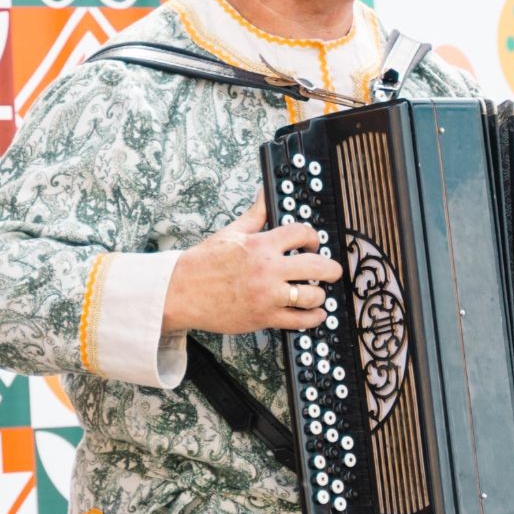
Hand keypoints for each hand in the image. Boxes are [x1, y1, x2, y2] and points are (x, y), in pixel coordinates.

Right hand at [164, 204, 343, 334]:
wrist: (181, 292)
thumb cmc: (204, 263)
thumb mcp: (231, 232)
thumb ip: (255, 214)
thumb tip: (263, 193)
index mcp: (261, 245)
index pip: (302, 233)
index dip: (313, 238)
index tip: (312, 244)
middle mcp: (268, 270)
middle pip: (318, 266)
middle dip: (331, 269)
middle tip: (332, 271)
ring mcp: (268, 296)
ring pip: (313, 296)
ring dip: (320, 295)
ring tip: (317, 293)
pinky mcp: (264, 317)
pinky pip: (300, 321)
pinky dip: (313, 318)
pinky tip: (314, 313)